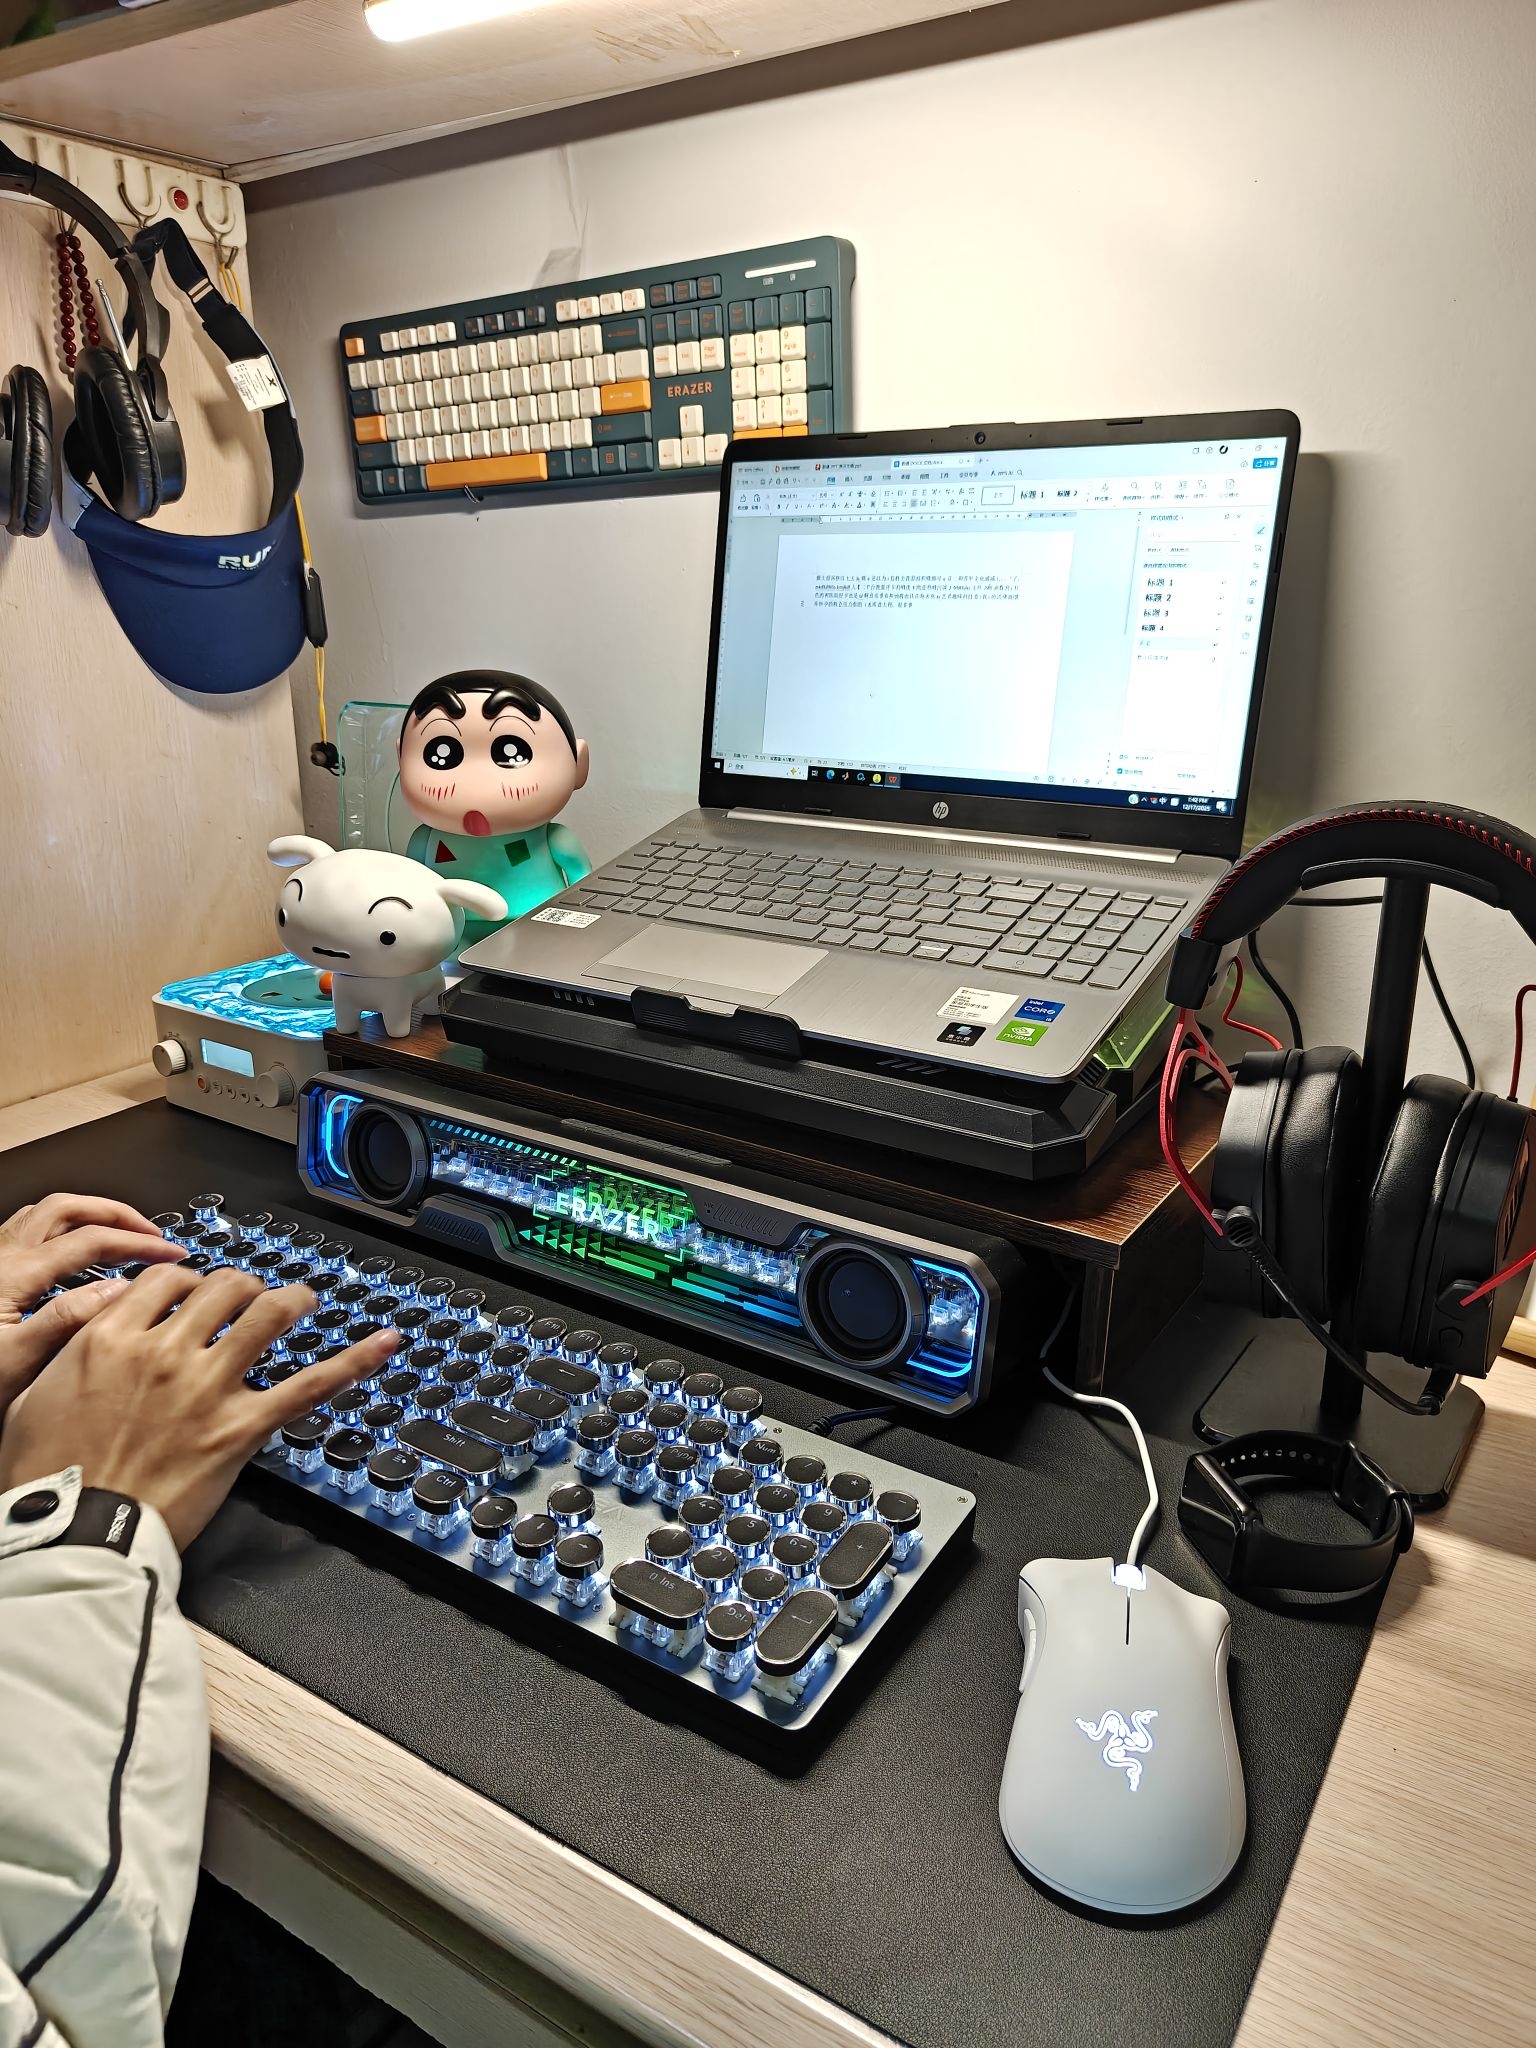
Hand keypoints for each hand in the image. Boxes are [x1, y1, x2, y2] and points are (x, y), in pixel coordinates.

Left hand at [0, 1194, 186, 1421]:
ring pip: (43, 1215)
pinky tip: (73, 1257)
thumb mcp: (15, 1364)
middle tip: (152, 1232)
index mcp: (11, 1276)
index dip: (139, 1243)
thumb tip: (119, 1289)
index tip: (173, 1253)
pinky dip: (61, 1231)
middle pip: (66, 1208)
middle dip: (116, 1214)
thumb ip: (67, 1322)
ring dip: (87, 1215)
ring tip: (119, 1233)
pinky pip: (27, 1233)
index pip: (91, 1240)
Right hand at [0, 1266, 400, 1549]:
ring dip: (291, 1301)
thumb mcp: (32, 1396)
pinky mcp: (241, 1428)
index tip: (196, 1293)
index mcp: (111, 1339)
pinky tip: (384, 1343)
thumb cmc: (46, 1480)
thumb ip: (68, 1348)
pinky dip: (354, 1361)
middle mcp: (165, 1351)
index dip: (188, 1282)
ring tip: (303, 1300)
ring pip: (267, 1317)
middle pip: (222, 1287)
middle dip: (241, 1287)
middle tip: (250, 1298)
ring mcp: (207, 1387)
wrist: (74, 1537)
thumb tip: (89, 1321)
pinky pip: (310, 1385)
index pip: (167, 1281)